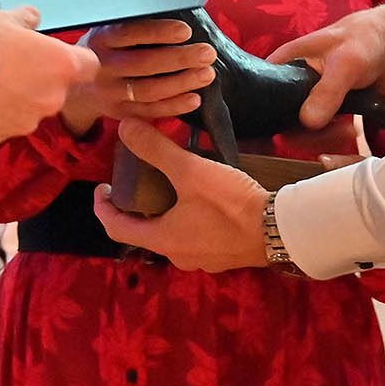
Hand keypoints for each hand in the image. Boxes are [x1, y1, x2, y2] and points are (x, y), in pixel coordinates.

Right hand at [0, 7, 100, 144]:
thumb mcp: (3, 18)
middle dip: (42, 79)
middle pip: (58, 88)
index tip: (56, 53)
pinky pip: (8, 122)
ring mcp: (29, 121)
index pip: (90, 65)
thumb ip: (26, 19)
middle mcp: (53, 98)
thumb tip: (33, 17)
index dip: (75, 59)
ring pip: (33, 108)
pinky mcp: (4, 136)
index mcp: (62, 66)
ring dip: (20, 98)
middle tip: (14, 64)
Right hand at [60, 18, 206, 135]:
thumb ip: (130, 22)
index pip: (130, 34)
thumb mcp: (105, 28)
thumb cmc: (102, 48)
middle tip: (207, 53)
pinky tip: (194, 98)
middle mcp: (101, 67)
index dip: (159, 32)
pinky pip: (148, 112)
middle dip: (180, 59)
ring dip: (181, 83)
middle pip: (144, 64)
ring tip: (206, 73)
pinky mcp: (118, 112)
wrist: (74, 84)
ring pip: (149, 90)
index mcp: (100, 40)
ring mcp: (109, 93)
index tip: (185, 31)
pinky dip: (173, 106)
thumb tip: (172, 7)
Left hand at [91, 118, 276, 272]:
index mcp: (163, 240)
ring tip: (170, 184)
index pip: (116, 228)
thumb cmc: (231, 204)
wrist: (281, 230)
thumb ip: (156, 149)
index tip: (103, 187)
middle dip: (137, 207)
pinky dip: (188, 218)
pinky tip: (202, 198)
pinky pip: (195, 236)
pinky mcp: (224, 255)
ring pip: (172, 234)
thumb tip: (125, 127)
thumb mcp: (190, 171)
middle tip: (138, 180)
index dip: (103, 207)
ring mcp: (203, 259)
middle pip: (145, 232)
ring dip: (165, 212)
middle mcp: (178, 255)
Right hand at [268, 2, 384, 128]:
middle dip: (307, 135)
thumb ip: (326, 92)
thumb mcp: (345, 63)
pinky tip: (350, 129)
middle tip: (334, 131)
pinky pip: (322, 131)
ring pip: (303, 129)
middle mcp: (292, 81)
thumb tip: (308, 122)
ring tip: (349, 130)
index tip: (289, 134)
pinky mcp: (327, 108)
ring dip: (325, 137)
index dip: (269, 118)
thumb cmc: (365, 39)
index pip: (263, 95)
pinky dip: (334, 136)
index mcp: (286, 63)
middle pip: (282, 120)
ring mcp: (309, 97)